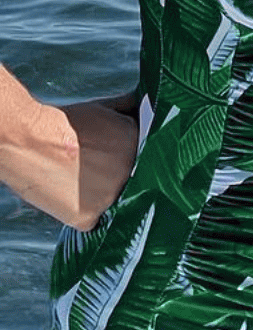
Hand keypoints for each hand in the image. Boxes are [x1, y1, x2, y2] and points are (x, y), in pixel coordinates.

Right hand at [0, 89, 137, 230]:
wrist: (29, 139)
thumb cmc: (63, 124)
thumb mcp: (106, 110)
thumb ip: (130, 113)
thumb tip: (147, 108)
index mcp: (139, 146)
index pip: (144, 162)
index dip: (126, 164)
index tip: (113, 163)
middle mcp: (130, 173)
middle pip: (128, 183)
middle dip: (112, 178)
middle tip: (91, 172)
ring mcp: (110, 196)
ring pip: (111, 202)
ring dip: (97, 197)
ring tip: (75, 183)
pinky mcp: (88, 215)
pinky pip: (91, 222)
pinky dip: (81, 214)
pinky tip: (70, 200)